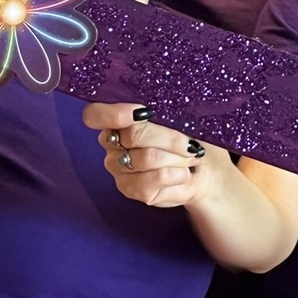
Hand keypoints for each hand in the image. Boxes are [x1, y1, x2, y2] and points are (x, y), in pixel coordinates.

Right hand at [83, 102, 224, 208]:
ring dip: (177, 157)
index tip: (144, 112)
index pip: (94, 115)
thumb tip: (159, 109)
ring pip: (147, 158)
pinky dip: (177, 174)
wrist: (203, 168)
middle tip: (190, 143)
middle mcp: (111, 143)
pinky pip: (154, 179)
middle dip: (169, 138)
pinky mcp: (130, 189)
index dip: (114, 114)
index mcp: (117, 118)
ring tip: (191, 157)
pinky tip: (184, 173)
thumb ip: (164, 110)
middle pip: (133, 134)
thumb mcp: (179, 116)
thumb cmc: (189, 135)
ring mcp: (118, 167)